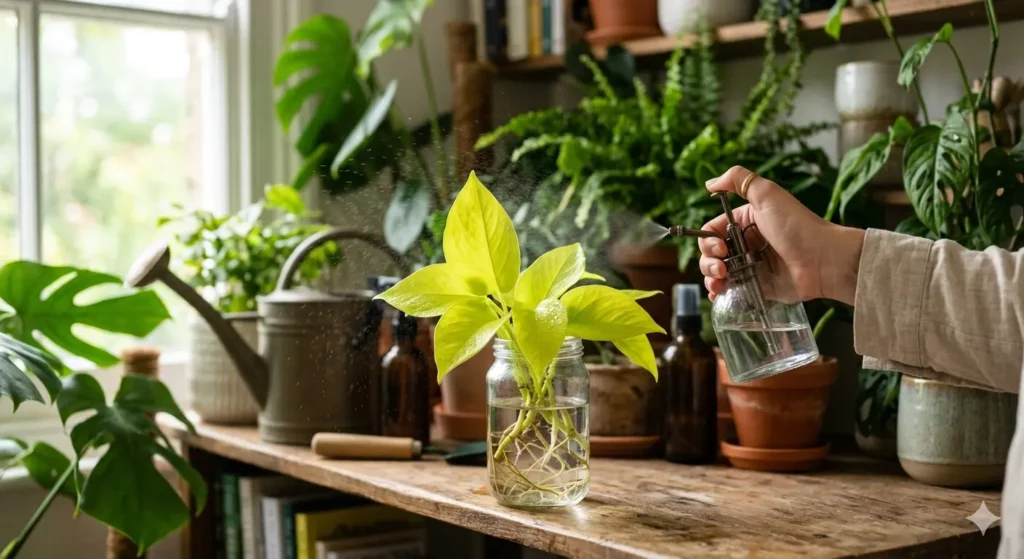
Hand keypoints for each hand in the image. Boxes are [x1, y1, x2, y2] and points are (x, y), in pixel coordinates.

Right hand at [698, 166, 864, 305]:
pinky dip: (719, 293)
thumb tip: (709, 183)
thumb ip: (738, 180)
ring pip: (717, 273)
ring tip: (719, 283)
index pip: (712, 230)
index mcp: (746, 222)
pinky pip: (731, 291)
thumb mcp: (768, 195)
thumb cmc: (797, 226)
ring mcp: (750, 266)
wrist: (823, 260)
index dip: (708, 239)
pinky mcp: (757, 286)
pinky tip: (718, 294)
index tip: (719, 247)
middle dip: (708, 261)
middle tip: (721, 267)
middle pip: (711, 253)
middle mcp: (746, 243)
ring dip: (710, 278)